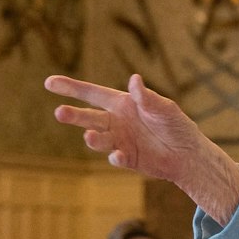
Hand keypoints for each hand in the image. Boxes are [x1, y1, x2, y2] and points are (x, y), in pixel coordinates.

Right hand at [47, 74, 210, 182]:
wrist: (188, 154)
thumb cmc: (177, 126)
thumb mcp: (165, 108)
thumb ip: (147, 97)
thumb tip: (135, 79)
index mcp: (122, 104)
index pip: (92, 94)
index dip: (71, 88)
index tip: (49, 83)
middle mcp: (116, 122)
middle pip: (89, 117)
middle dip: (74, 115)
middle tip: (60, 112)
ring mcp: (119, 141)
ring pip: (98, 138)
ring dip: (92, 138)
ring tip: (89, 136)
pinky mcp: (127, 159)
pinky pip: (116, 158)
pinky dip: (115, 157)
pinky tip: (118, 156)